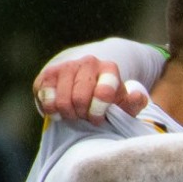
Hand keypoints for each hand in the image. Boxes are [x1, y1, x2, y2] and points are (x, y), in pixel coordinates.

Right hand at [33, 56, 147, 123]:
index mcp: (109, 68)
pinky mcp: (47, 73)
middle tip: (85, 117)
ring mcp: (66, 66)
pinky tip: (60, 111)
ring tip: (74, 114)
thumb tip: (137, 95)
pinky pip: (45, 98)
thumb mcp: (123, 104)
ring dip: (68, 114)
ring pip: (62, 100)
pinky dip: (52, 110)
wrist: (85, 85)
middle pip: (80, 99)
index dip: (99, 112)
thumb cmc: (107, 101)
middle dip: (82, 114)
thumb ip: (134, 103)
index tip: (98, 118)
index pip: (104, 93)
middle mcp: (88, 62)